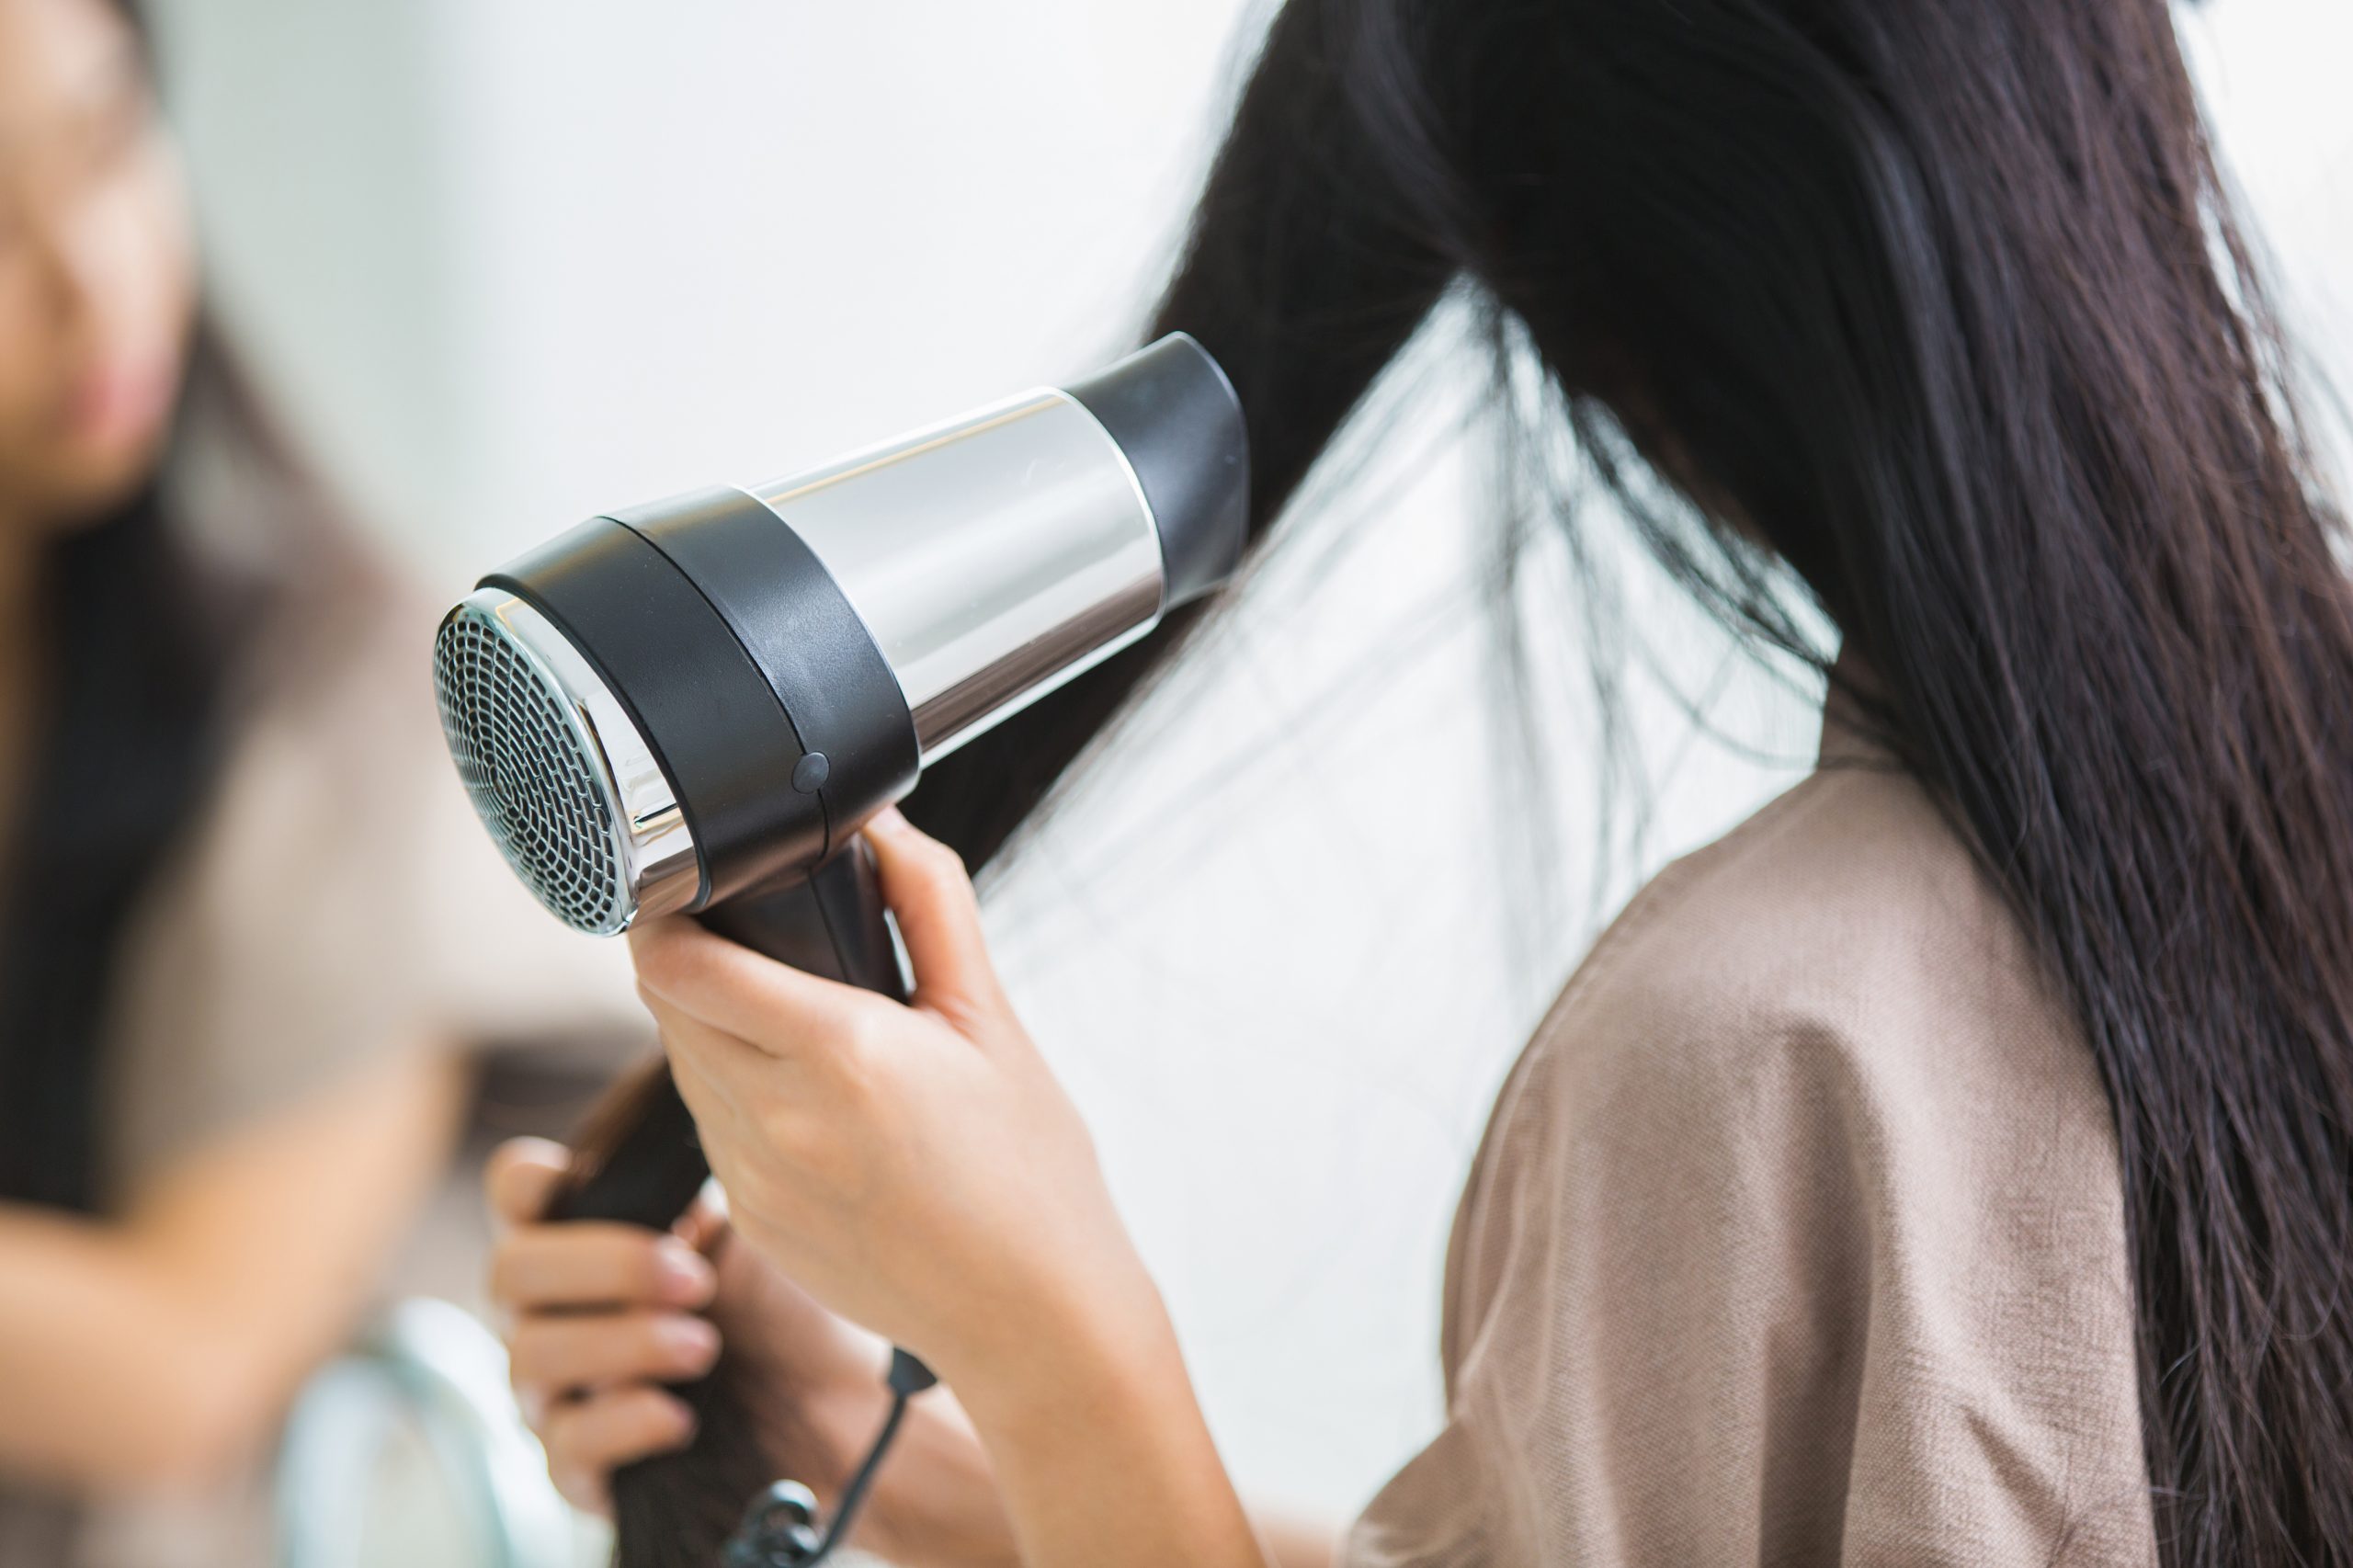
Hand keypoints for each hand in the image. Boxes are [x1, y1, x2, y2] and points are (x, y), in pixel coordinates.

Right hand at [483, 1137, 887, 1515]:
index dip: (528, 1181)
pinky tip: (681, 1417)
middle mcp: (550, 1309)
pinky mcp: (581, 1468)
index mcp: (584, 1235)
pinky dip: (623, 1423)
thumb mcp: (754, 1227)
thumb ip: (699, 1186)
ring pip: (531, 1356)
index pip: (513, 1190)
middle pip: (509, 1271)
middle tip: (694, 1277)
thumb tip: (696, 1111)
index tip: (580, 1182)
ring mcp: (556, 1389)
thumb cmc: (786, 1305)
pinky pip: (565, 1447)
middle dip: (603, 1267)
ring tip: (705, 1345)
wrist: (839, 1408)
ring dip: (623, 1343)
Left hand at [628, 807, 1173, 1406]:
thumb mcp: (993, 1019)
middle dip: (688, 963)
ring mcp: (755, 1181)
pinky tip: (804, 1096)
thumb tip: (884, 824)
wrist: (1034, 1314)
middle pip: (668, 1010)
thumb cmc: (1029, 1169)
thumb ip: (931, 907)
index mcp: (841, 1053)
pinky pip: (712, 1133)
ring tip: (780, 1012)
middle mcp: (779, 1119)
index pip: (685, 966)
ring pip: (685, 1070)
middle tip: (740, 935)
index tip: (679, 889)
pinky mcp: (752, 1224)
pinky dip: (736, 1096)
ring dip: (708, 1029)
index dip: (663, 916)